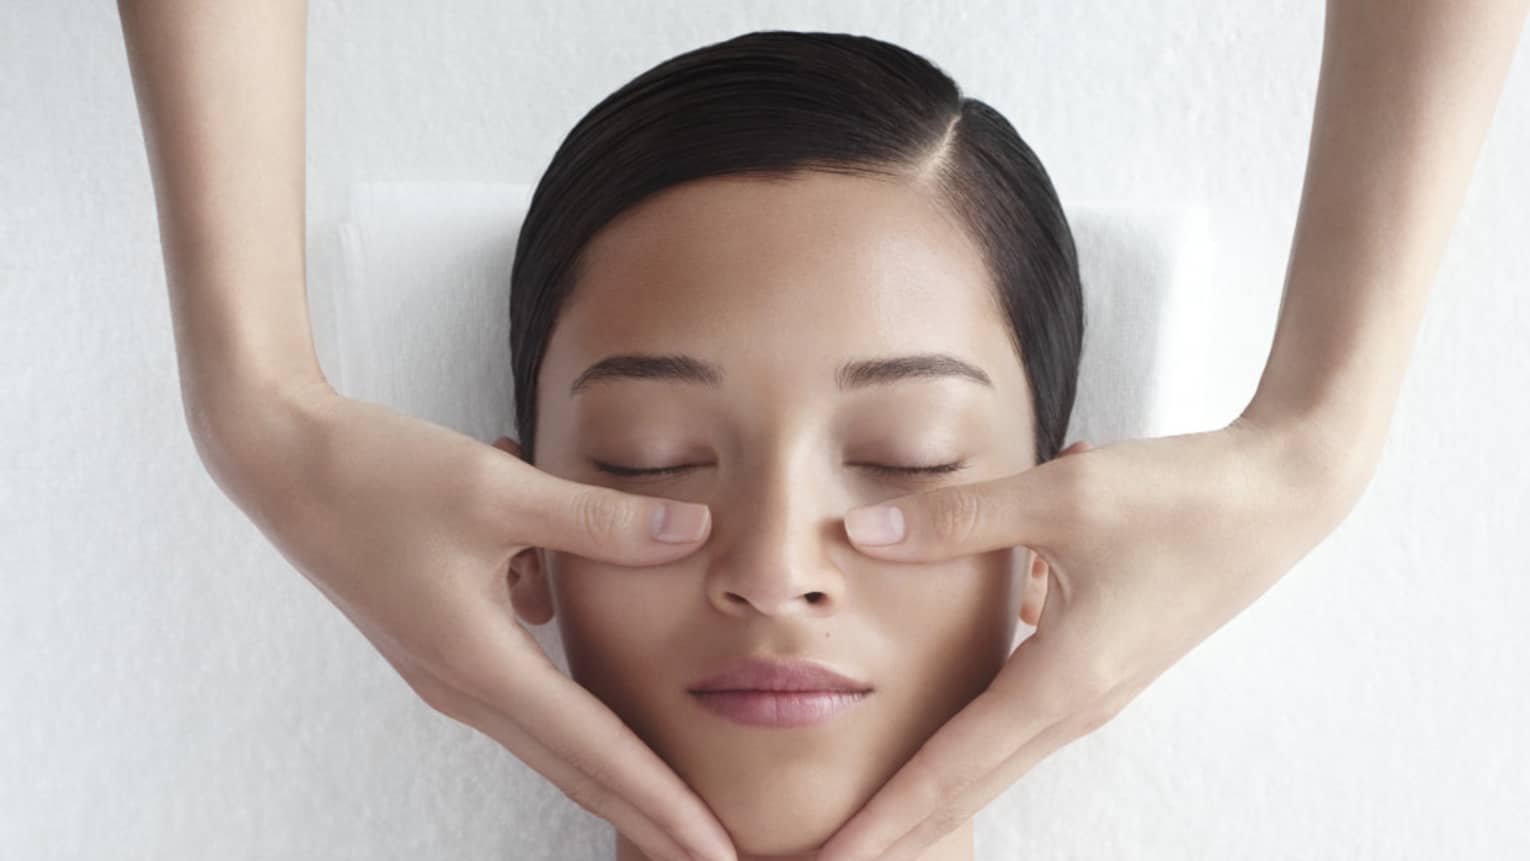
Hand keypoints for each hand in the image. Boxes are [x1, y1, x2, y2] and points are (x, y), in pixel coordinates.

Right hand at [194, 378, 735, 860]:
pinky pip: (523, 676)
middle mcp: (461, 685)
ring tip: (674, 787)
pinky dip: (565, 669)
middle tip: (713, 857)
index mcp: (478, 661)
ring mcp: (446, 672)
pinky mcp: (441, 646)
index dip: (662, 802)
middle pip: (575, 767)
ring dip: (612, 757)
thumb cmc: (379, 471)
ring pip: (551, 728)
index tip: (715, 850)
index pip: (595, 751)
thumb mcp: (500, 488)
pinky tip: (553, 584)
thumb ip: (601, 520)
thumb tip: (696, 532)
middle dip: (647, 814)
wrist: (279, 459)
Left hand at [815, 417, 1368, 860]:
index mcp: (1065, 680)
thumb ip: (957, 520)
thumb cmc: (1181, 496)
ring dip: (934, 793)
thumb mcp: (1061, 496)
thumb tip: (863, 534)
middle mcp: (1079, 703)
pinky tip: (937, 734)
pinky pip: (1019, 720)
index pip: (953, 766)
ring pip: (995, 759)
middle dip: (901, 830)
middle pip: (972, 786)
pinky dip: (970, 743)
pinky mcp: (1103, 666)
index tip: (832, 854)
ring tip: (875, 820)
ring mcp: (1096, 691)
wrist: (1280, 494)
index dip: (887, 815)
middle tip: (830, 859)